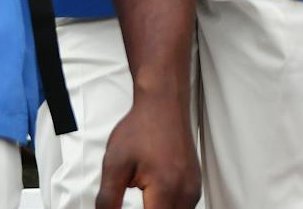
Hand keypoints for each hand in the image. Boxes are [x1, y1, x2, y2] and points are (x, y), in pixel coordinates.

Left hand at [96, 94, 199, 208]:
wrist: (163, 103)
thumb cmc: (142, 127)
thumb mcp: (115, 165)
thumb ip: (108, 200)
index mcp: (165, 190)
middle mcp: (185, 193)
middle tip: (129, 204)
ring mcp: (192, 190)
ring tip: (142, 200)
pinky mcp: (194, 186)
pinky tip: (152, 202)